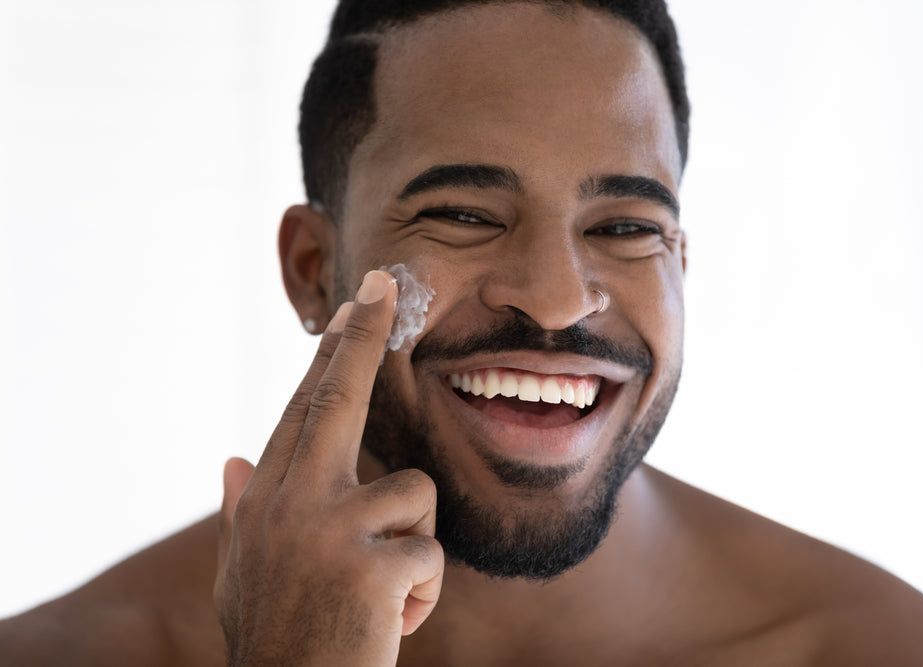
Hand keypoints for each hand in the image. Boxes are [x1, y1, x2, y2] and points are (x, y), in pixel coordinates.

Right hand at [214, 270, 443, 666]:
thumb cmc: (275, 637)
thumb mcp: (244, 573)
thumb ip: (242, 512)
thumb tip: (230, 457)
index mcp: (268, 498)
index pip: (305, 409)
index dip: (331, 356)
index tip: (350, 309)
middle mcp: (291, 501)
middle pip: (337, 397)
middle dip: (363, 334)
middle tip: (386, 283)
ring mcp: (328, 529)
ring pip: (415, 492)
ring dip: (412, 548)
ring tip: (379, 593)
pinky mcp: (369, 565)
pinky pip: (430, 556)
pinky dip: (421, 596)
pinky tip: (387, 623)